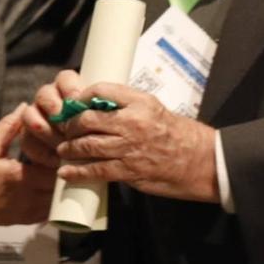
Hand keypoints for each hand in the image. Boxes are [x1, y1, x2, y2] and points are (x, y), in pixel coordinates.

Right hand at [0, 106, 57, 224]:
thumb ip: (8, 127)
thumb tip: (25, 107)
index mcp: (20, 176)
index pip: (55, 168)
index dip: (63, 159)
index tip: (64, 149)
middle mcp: (28, 197)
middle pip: (60, 186)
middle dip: (65, 173)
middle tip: (67, 161)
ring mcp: (27, 212)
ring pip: (57, 202)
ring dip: (60, 189)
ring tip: (61, 175)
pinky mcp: (24, 220)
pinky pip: (47, 213)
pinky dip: (52, 203)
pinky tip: (50, 192)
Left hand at [36, 69, 218, 202]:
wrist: (199, 159)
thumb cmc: (175, 132)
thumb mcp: (152, 107)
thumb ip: (126, 104)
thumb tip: (95, 105)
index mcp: (139, 102)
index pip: (102, 90)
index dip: (81, 96)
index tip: (72, 102)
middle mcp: (132, 122)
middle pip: (88, 119)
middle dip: (70, 125)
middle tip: (64, 128)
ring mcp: (129, 147)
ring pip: (88, 145)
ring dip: (70, 148)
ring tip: (64, 149)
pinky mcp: (129, 170)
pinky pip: (97, 170)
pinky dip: (78, 172)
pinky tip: (67, 173)